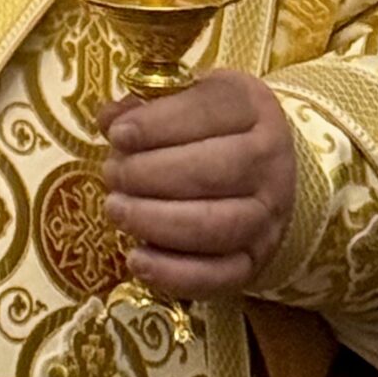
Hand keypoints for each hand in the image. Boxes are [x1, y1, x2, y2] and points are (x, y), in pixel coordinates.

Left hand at [100, 70, 296, 297]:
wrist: (261, 172)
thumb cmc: (210, 128)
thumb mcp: (185, 100)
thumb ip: (146, 106)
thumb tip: (109, 119)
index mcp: (251, 107)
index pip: (207, 111)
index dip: (157, 125)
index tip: (117, 135)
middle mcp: (268, 161)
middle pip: (210, 172)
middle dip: (150, 175)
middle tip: (111, 174)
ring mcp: (267, 215)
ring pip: (213, 226)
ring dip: (155, 221)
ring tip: (116, 209)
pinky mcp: (256, 260)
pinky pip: (219, 275)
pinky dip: (174, 274)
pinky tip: (137, 260)